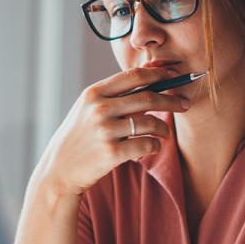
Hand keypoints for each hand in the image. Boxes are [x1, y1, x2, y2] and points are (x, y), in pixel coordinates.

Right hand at [34, 67, 190, 195]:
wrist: (59, 169)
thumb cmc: (79, 137)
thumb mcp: (88, 109)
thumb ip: (113, 95)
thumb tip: (149, 78)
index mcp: (94, 93)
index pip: (134, 76)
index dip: (158, 74)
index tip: (175, 75)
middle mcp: (99, 108)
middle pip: (148, 98)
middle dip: (171, 100)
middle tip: (184, 104)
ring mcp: (105, 131)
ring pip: (150, 123)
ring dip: (164, 128)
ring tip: (165, 133)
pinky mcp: (111, 153)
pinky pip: (146, 145)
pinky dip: (155, 145)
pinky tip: (152, 146)